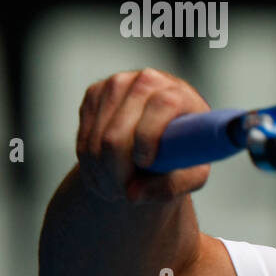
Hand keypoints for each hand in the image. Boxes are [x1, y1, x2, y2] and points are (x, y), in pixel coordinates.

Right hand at [76, 68, 211, 202]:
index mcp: (181, 94)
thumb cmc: (183, 154)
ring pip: (96, 140)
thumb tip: (132, 193)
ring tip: (116, 188)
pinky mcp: (95, 92)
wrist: (161, 136)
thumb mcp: (191, 175)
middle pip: (118, 133)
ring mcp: (117, 84)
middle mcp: (148, 81)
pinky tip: (105, 173)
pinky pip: (83, 137)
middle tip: (124, 192)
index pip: (162, 105)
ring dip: (102, 173)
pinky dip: (90, 164)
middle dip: (117, 172)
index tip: (145, 164)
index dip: (149, 137)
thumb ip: (170, 187)